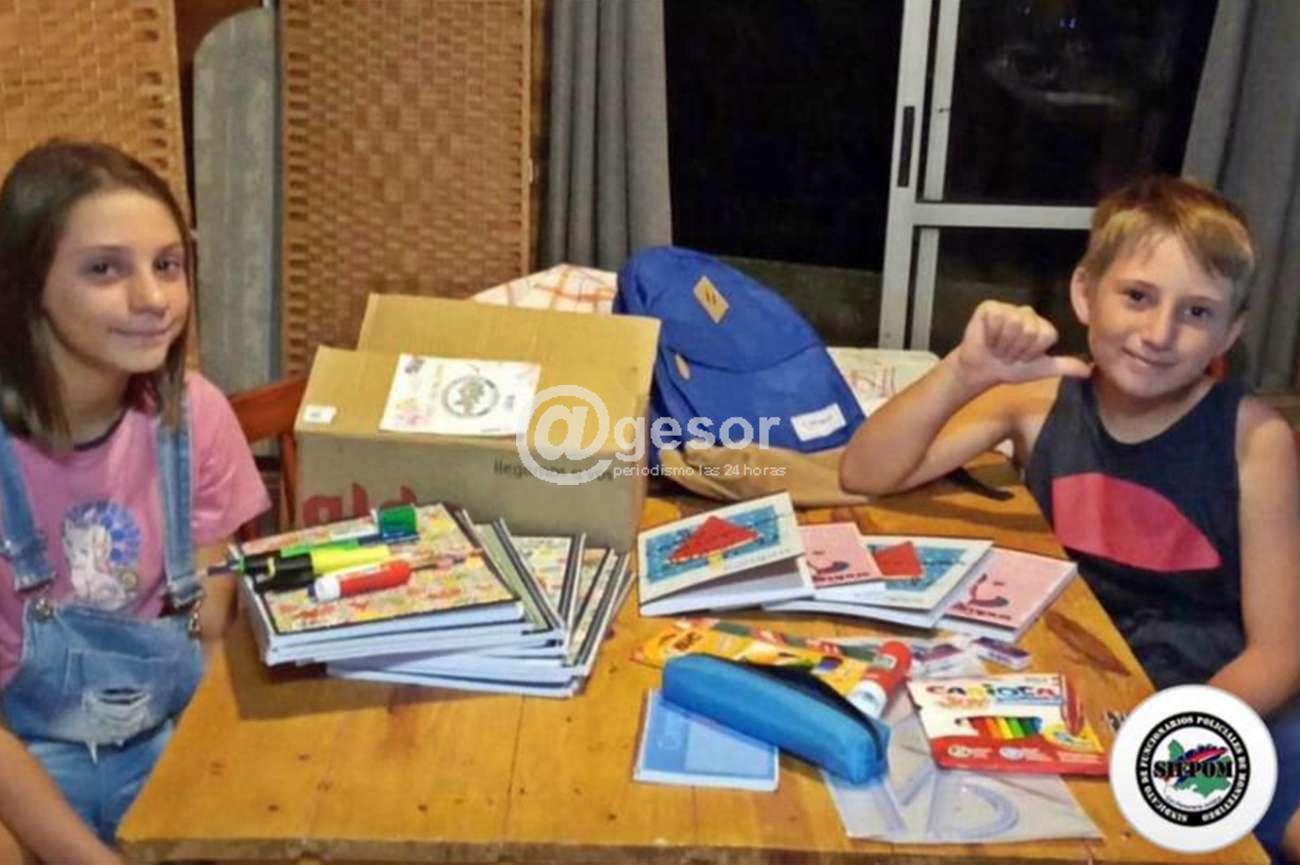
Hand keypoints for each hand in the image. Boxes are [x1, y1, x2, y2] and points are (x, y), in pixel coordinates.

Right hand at [953, 301, 1090, 390]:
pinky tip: (988, 337)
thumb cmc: (1010, 368)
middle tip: (1006, 354)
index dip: (1031, 352)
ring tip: (996, 347)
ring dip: (1002, 343)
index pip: (1045, 336)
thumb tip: (1089, 371)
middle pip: (1029, 330)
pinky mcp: (989, 307)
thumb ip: (1064, 366)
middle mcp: (1027, 313)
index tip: (1022, 358)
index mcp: (1041, 325)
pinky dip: (990, 334)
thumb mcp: (1040, 369)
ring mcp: (1008, 308)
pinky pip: (995, 318)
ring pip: (1012, 324)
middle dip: (1015, 349)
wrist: (982, 369)